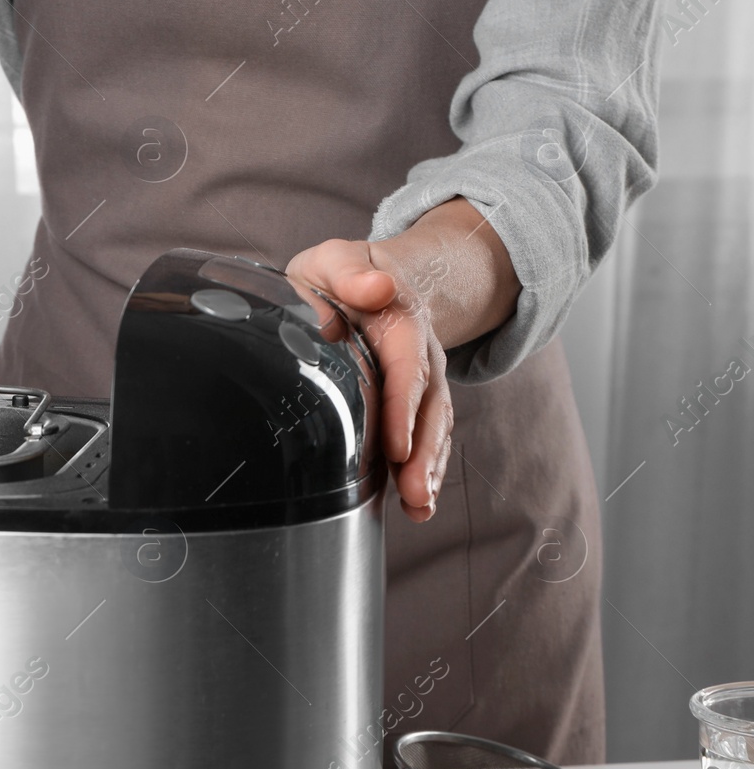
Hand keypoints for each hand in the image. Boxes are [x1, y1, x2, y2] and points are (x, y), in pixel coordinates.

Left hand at [286, 199, 519, 521]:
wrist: (372, 277)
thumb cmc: (341, 275)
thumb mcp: (335, 260)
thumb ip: (350, 272)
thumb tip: (375, 288)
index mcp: (400, 320)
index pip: (405, 366)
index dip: (403, 407)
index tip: (397, 445)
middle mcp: (420, 355)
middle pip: (429, 406)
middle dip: (423, 452)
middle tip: (416, 492)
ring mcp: (422, 382)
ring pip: (433, 429)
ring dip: (429, 470)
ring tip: (420, 508)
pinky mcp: (414, 405)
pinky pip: (426, 439)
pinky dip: (426, 472)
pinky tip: (417, 505)